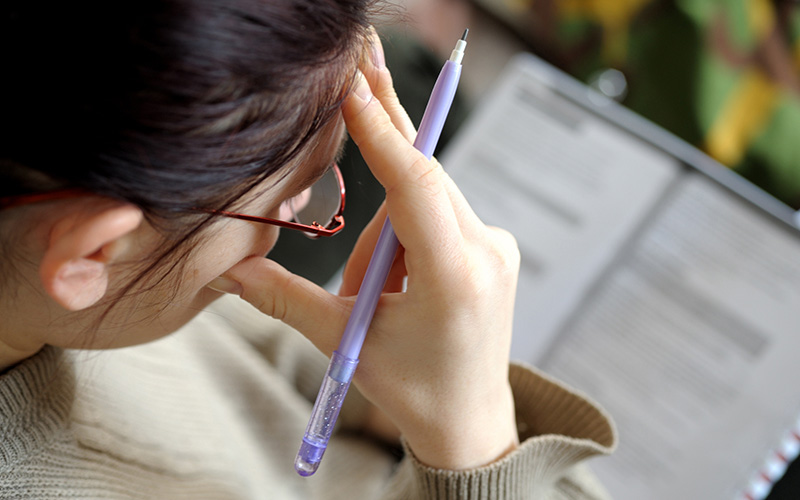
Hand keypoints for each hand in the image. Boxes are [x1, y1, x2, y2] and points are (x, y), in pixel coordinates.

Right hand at [227, 31, 519, 469]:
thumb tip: (229, 271)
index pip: (413, 184)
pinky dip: (407, 233)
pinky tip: (396, 283)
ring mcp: (497, 247)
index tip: (354, 84)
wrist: (471, 419)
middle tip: (359, 69)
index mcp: (454, 277)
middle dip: (380, 149)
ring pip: (426, 198)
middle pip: (422, 176)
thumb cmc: (413, 390)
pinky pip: (439, 215)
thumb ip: (286, 299)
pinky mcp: (495, 247)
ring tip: (369, 296)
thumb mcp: (344, 343)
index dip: (380, 130)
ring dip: (385, 228)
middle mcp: (487, 252)